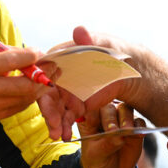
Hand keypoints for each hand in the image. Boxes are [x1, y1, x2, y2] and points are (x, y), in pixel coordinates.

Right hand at [0, 46, 50, 120]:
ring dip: (42, 86)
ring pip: (27, 97)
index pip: (12, 61)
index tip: (41, 53)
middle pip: (25, 85)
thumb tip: (36, 55)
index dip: (31, 57)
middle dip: (44, 75)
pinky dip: (32, 95)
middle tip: (53, 67)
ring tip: (51, 76)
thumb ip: (10, 54)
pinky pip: (22, 105)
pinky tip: (37, 87)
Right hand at [37, 26, 140, 140]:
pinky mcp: (73, 105)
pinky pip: (65, 117)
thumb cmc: (113, 53)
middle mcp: (58, 76)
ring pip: (55, 108)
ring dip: (55, 122)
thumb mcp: (103, 45)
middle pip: (47, 93)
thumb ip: (89, 40)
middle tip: (54, 124)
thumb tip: (79, 30)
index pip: (44, 70)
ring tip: (59, 135)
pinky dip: (64, 127)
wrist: (127, 72)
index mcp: (60, 58)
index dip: (41, 84)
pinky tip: (66, 136)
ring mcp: (65, 92)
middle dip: (49, 110)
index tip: (44, 97)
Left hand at [78, 101, 142, 167]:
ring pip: (125, 110)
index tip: (95, 122)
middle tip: (115, 130)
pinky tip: (140, 135)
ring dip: (126, 120)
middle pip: (108, 107)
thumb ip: (107, 144)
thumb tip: (119, 136)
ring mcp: (120, 118)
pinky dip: (139, 126)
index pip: (89, 108)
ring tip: (128, 131)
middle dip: (111, 118)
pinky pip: (139, 120)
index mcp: (88, 118)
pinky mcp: (134, 125)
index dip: (93, 111)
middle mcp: (104, 114)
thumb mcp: (97, 155)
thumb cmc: (98, 160)